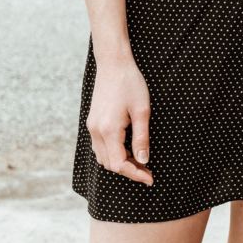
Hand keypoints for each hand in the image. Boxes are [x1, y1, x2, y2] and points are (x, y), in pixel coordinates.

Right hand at [86, 55, 152, 184]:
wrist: (113, 64)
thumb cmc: (131, 84)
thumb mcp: (142, 111)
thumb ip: (142, 138)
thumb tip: (144, 160)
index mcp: (108, 130)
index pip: (119, 164)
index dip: (135, 174)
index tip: (150, 178)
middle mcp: (96, 131)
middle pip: (110, 164)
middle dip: (129, 171)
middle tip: (149, 171)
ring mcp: (92, 127)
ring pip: (103, 157)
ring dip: (120, 163)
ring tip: (140, 161)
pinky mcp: (92, 122)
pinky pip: (100, 147)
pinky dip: (113, 154)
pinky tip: (128, 150)